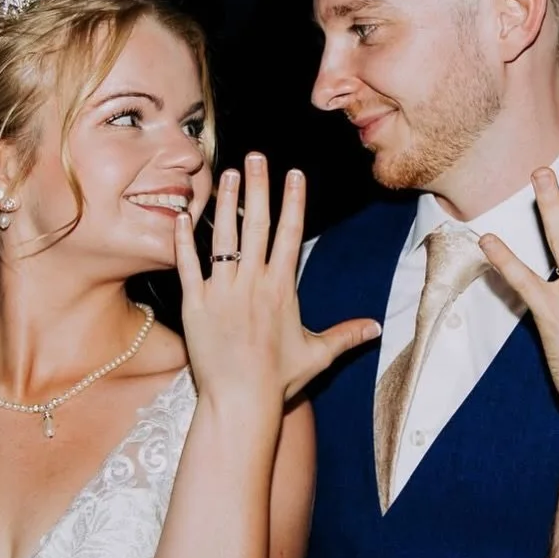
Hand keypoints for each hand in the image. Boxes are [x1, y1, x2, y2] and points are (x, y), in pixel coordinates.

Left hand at [175, 152, 380, 402]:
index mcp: (282, 288)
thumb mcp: (318, 354)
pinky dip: (183, 240)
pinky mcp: (195, 304)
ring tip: (224, 174)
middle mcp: (253, 283)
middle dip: (258, 186)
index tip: (294, 174)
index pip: (290, 234)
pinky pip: (188, 265)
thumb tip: (377, 329)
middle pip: (258, 224)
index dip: (293, 201)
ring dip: (224, 203)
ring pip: (223, 237)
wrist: (241, 401)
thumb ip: (346, 335)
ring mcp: (222, 291)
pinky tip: (181, 215)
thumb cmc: (279, 380)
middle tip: (256, 156)